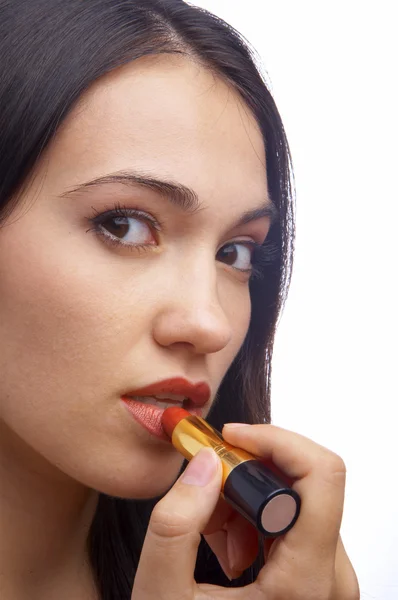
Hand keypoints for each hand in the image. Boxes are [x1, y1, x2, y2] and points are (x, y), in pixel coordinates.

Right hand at [132, 423, 359, 598]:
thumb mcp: (162, 598)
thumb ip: (175, 524)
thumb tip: (203, 463)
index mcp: (307, 584)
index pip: (322, 475)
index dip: (275, 440)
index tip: (229, 439)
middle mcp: (332, 581)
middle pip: (305, 484)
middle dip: (248, 475)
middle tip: (205, 494)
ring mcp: (329, 582)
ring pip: (298, 502)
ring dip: (247, 501)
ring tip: (212, 537)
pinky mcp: (319, 580)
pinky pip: (295, 524)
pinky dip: (256, 520)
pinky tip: (228, 550)